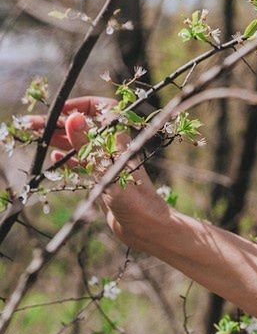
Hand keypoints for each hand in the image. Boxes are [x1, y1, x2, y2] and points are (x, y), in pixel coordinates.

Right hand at [24, 97, 170, 246]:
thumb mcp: (107, 171)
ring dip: (59, 139)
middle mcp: (115, 149)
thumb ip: (89, 145)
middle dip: (60, 123)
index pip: (104, 110)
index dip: (82, 105)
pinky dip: (68, 159)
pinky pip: (83, 164)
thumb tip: (74, 118)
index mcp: (120, 141)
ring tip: (35, 136)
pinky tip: (54, 158)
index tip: (60, 110)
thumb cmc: (135, 201)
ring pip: (81, 145)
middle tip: (32, 123)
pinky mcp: (104, 181)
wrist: (147, 228)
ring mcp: (109, 165)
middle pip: (86, 128)